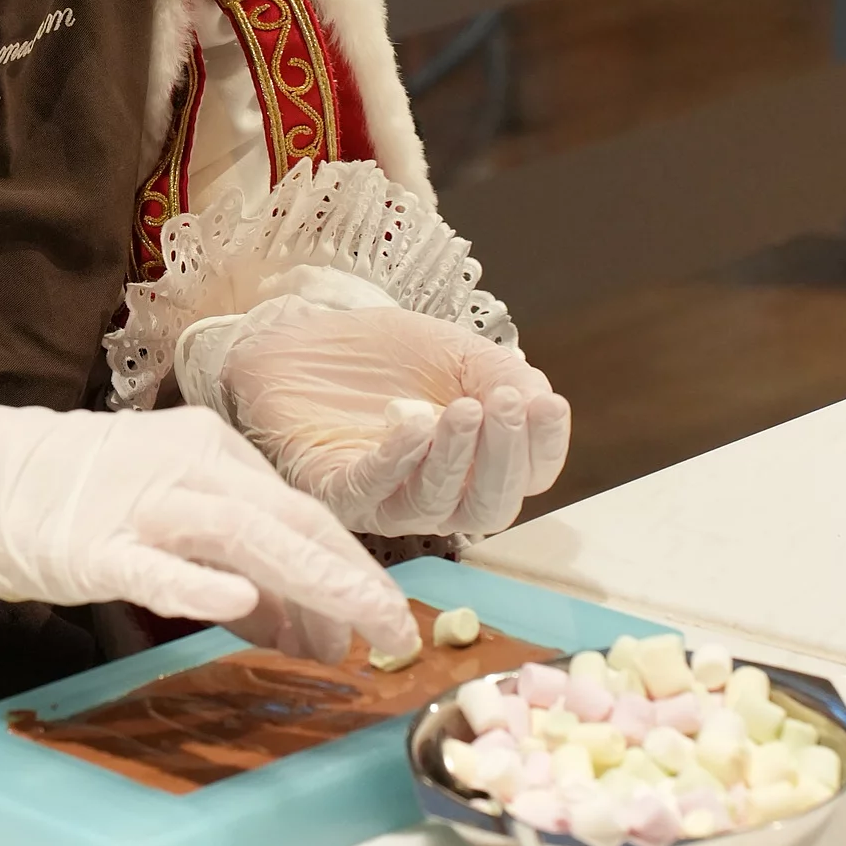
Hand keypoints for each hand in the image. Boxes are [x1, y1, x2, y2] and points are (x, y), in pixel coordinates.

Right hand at [0, 382, 419, 662]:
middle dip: (347, 578)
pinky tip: (238, 606)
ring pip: (241, 533)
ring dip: (304, 581)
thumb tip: (307, 630)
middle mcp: (187, 464)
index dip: (348, 568)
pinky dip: (197, 585)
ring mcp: (140, 501)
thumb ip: (238, 572)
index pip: (299, 512)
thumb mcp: (167, 522)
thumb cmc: (72, 501)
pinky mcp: (92, 544)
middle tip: (391, 631)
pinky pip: (154, 566)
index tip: (383, 620)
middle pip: (287, 519)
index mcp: (211, 450)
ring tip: (349, 627)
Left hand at [180, 293, 569, 537]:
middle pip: (490, 504)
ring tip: (463, 408)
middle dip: (504, 456)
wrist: (300, 340)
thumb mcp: (454, 353)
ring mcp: (386, 499)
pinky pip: (372, 491)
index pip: (530, 474)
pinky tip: (415, 422)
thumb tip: (541, 402)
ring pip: (437, 505)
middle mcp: (438, 494)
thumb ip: (499, 375)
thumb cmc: (381, 355)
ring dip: (455, 457)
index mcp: (477, 463)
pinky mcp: (334, 491)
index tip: (545, 403)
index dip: (544, 444)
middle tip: (503, 404)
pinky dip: (398, 459)